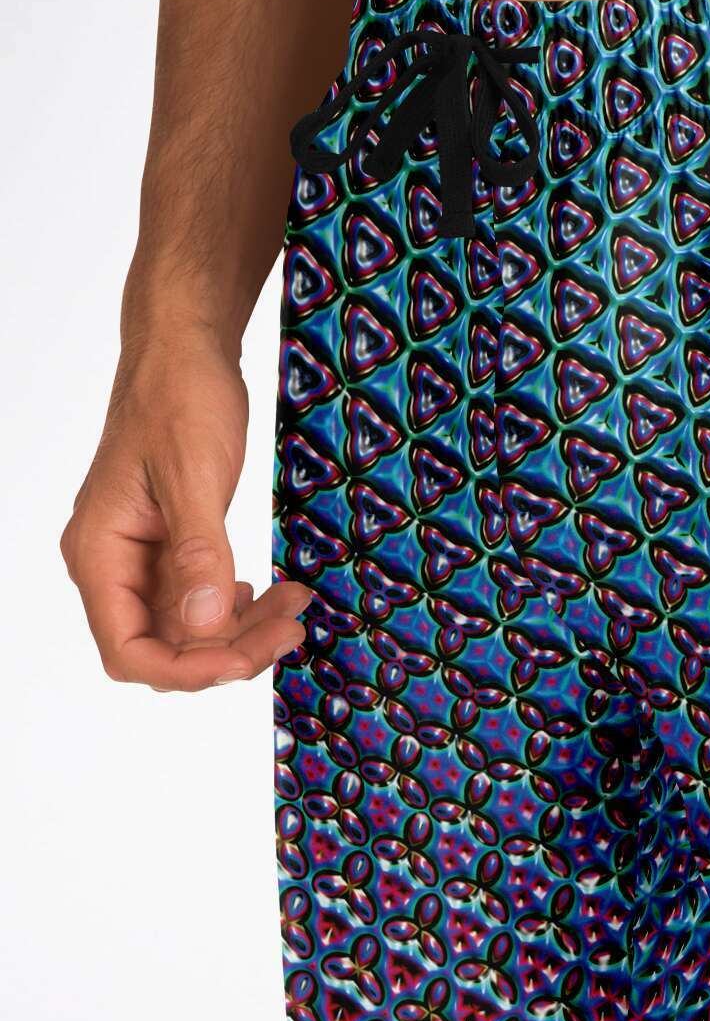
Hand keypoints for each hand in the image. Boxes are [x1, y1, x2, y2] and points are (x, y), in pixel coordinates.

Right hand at [61, 327, 310, 690]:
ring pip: (191, 627)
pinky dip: (243, 606)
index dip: (187, 670)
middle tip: (293, 628)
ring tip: (297, 607)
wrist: (188, 350)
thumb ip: (199, 554)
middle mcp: (114, 564)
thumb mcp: (194, 476)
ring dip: (245, 629)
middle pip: (165, 647)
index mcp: (100, 553)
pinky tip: (274, 595)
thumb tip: (206, 625)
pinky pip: (205, 597)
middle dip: (229, 649)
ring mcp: (144, 556)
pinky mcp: (174, 545)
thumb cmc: (179, 398)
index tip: (247, 659)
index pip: (129, 650)